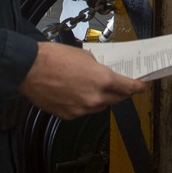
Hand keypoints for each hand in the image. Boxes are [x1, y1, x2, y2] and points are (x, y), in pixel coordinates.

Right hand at [19, 41, 146, 119]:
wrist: (29, 69)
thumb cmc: (53, 58)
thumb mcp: (84, 56)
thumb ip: (97, 68)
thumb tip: (101, 74)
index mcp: (102, 80)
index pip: (127, 87)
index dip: (137, 88)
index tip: (142, 87)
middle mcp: (95, 98)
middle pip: (116, 99)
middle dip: (120, 93)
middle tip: (122, 88)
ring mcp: (82, 109)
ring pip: (99, 107)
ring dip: (101, 99)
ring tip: (92, 88)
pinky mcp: (69, 116)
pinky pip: (83, 111)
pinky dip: (84, 104)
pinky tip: (76, 94)